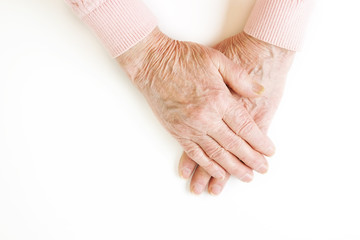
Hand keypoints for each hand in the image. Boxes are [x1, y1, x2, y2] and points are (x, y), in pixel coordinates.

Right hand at [116, 28, 274, 180]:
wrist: (153, 62)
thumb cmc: (185, 58)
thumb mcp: (217, 59)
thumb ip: (240, 77)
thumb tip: (260, 91)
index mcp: (219, 100)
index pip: (246, 128)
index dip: (260, 142)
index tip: (269, 152)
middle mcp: (205, 117)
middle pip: (234, 145)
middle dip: (250, 159)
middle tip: (262, 169)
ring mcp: (190, 126)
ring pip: (216, 154)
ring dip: (232, 168)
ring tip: (246, 176)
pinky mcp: (177, 131)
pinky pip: (195, 154)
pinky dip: (207, 166)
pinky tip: (217, 173)